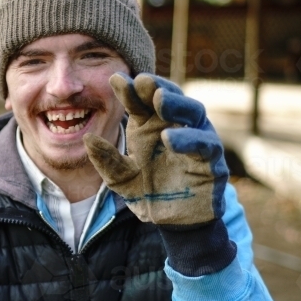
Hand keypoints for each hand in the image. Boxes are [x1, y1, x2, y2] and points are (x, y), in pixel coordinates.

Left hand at [83, 72, 228, 226]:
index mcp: (151, 126)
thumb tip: (88, 138)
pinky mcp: (212, 162)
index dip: (130, 90)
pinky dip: (189, 139)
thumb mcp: (120, 177)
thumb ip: (106, 160)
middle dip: (158, 86)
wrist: (171, 222)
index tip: (115, 79)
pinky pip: (205, 145)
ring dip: (177, 104)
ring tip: (159, 99)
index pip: (142, 101)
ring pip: (194, 113)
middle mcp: (176, 127)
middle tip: (143, 79)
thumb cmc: (148, 191)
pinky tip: (169, 138)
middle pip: (171, 98)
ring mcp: (197, 141)